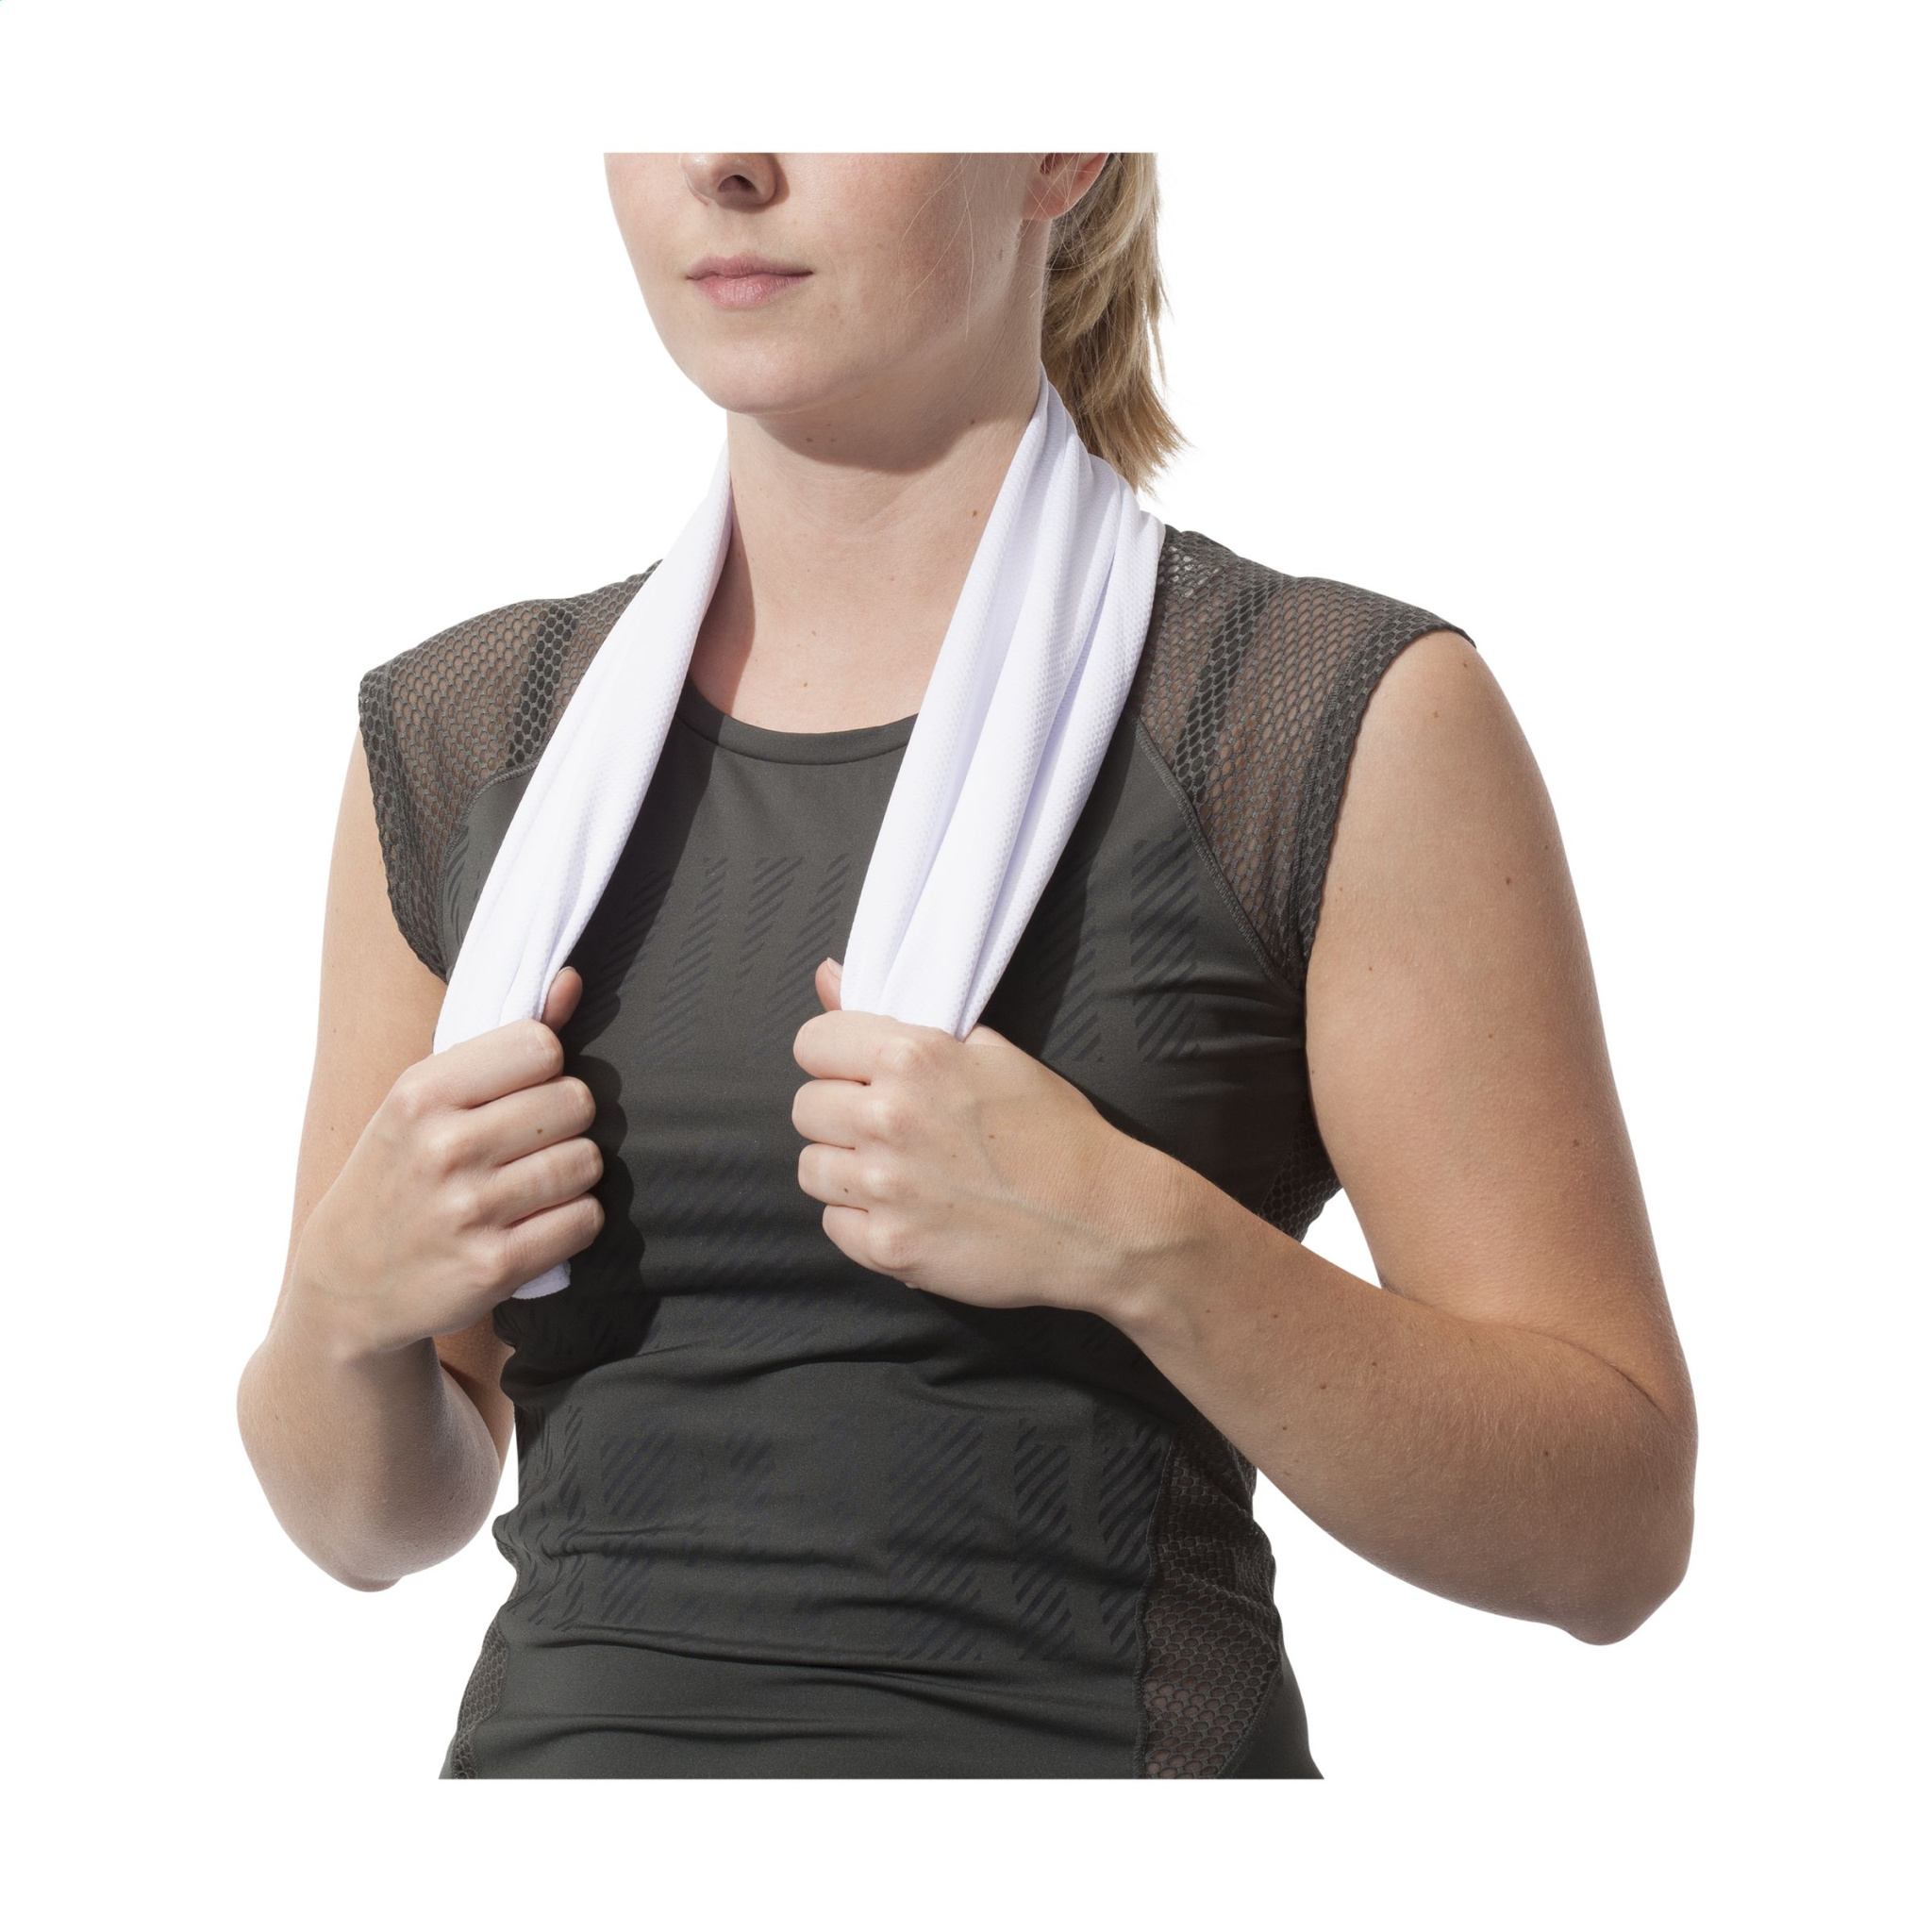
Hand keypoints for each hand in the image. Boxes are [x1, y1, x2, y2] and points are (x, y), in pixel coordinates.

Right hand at [294, 965, 604, 1355]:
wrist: (345, 1288)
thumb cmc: (398, 1175)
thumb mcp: (425, 1101)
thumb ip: (505, 1042)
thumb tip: (572, 981)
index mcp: (422, 1093)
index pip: (541, 1046)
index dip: (545, 1071)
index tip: (520, 1095)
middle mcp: (444, 1147)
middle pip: (576, 1101)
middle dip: (566, 1122)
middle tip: (532, 1144)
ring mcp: (469, 1210)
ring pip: (587, 1160)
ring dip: (574, 1173)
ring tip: (534, 1185)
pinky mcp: (494, 1266)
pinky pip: (584, 1220)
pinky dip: (574, 1221)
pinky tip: (538, 1225)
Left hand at [789, 956, 1170, 1316]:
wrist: (1102, 1219)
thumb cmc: (1055, 1132)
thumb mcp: (989, 1051)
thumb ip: (900, 1016)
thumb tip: (828, 977)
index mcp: (910, 1058)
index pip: (812, 1043)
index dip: (834, 1059)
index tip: (859, 1076)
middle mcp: (887, 1118)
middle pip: (805, 1108)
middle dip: (840, 1116)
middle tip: (889, 1131)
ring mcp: (885, 1187)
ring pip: (812, 1169)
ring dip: (845, 1170)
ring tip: (899, 1173)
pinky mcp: (889, 1246)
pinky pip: (834, 1225)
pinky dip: (862, 1221)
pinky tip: (907, 1212)